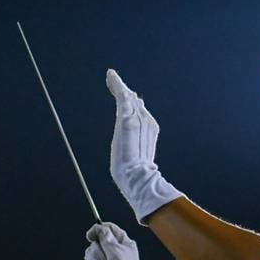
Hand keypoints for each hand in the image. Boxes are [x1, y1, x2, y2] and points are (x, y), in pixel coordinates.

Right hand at [80, 221, 152, 259]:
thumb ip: (107, 239)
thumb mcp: (118, 255)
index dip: (98, 230)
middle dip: (98, 254)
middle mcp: (113, 251)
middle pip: (94, 243)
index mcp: (123, 244)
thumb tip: (98, 228)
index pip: (107, 228)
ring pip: (88, 255)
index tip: (91, 237)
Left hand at [106, 68, 184, 225]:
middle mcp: (146, 124)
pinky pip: (121, 98)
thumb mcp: (138, 170)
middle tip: (115, 80)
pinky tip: (111, 77)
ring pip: (127, 100)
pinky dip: (116, 87)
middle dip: (126, 93)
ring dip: (119, 87)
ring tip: (111, 76)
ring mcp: (137, 121)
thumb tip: (149, 175)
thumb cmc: (139, 183)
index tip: (129, 97)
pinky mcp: (127, 119)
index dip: (134, 107)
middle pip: (134, 105)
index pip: (141, 116)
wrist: (136, 179)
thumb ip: (142, 166)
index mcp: (149, 134)